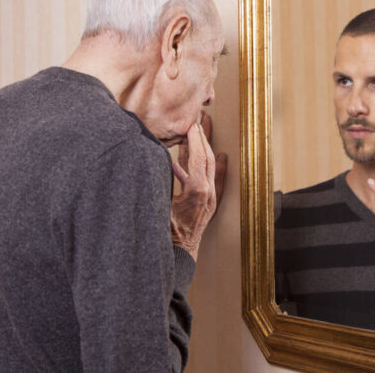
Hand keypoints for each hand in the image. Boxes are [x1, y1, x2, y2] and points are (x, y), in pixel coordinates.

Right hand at [170, 113, 227, 260]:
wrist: (178, 255)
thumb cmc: (165, 234)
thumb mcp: (158, 206)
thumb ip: (159, 183)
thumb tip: (154, 161)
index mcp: (196, 191)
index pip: (196, 158)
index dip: (193, 139)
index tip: (190, 123)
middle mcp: (207, 193)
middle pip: (208, 158)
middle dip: (204, 137)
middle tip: (201, 119)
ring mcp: (210, 199)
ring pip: (211, 167)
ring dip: (208, 147)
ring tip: (206, 130)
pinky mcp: (209, 204)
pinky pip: (216, 181)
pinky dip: (217, 167)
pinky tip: (220, 157)